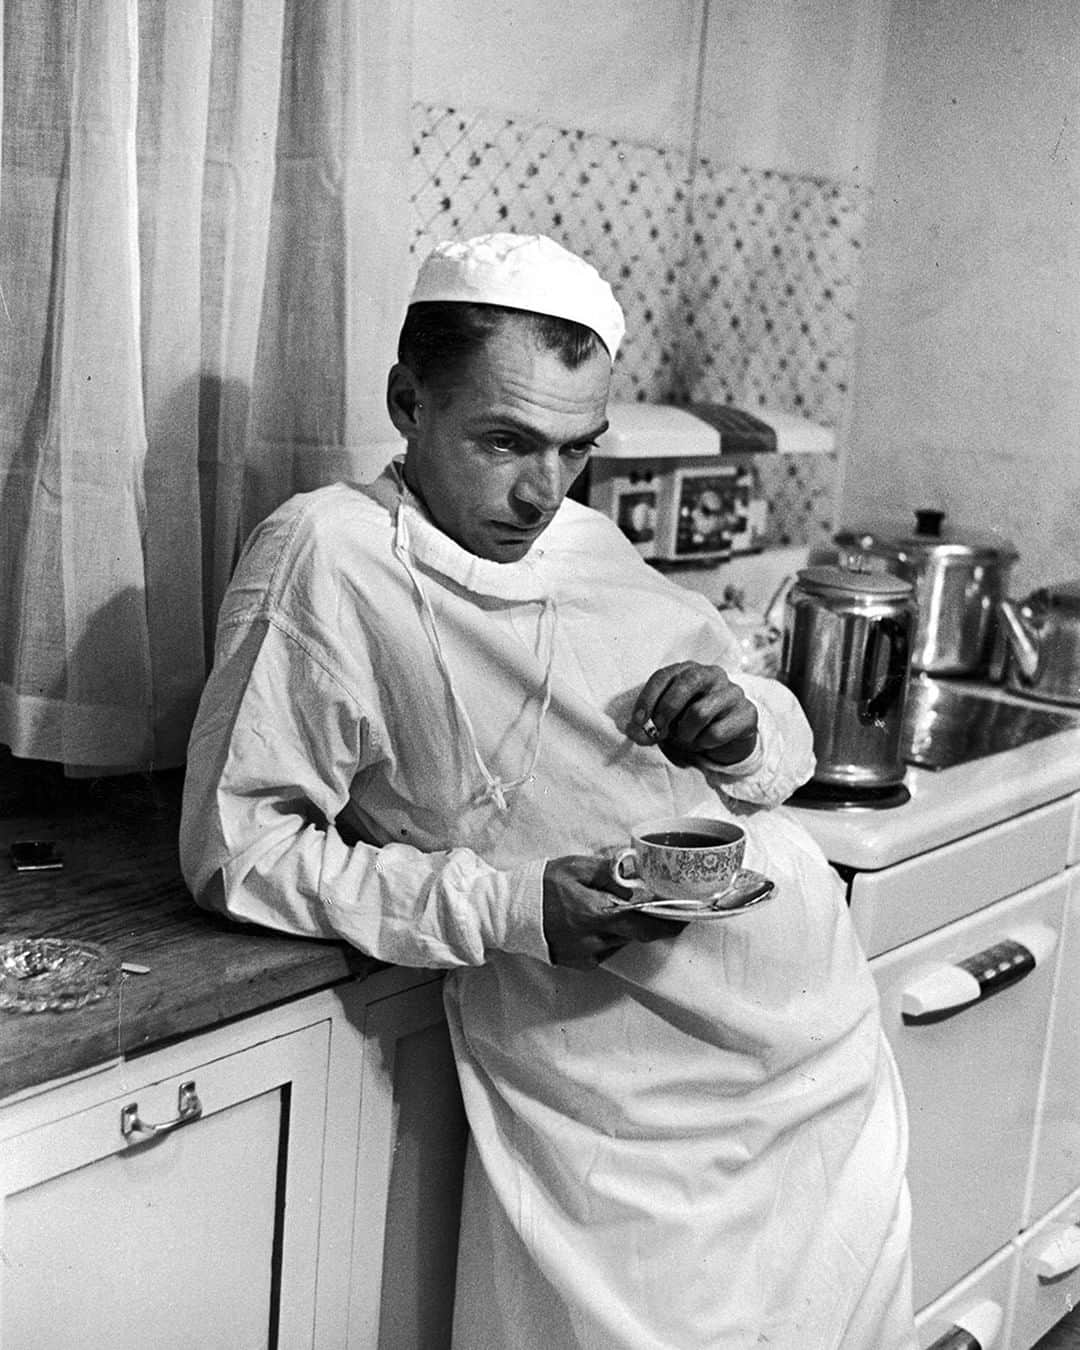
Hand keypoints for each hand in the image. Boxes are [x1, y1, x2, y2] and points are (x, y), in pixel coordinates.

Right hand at [542, 855, 683, 969]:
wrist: (508, 912)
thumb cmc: (542, 885)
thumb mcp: (575, 866)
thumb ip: (608, 871)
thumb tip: (635, 875)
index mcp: (597, 914)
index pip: (644, 924)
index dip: (669, 922)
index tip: (685, 916)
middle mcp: (595, 940)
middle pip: (636, 934)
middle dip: (647, 921)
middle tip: (658, 907)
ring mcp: (587, 955)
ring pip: (621, 942)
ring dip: (624, 927)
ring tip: (609, 908)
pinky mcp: (579, 963)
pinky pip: (605, 950)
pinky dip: (607, 936)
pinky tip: (593, 921)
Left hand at [626, 661, 757, 766]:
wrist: (729, 736)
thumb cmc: (691, 722)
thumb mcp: (666, 722)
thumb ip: (648, 727)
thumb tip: (634, 732)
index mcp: (689, 670)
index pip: (664, 675)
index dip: (648, 698)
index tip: (638, 721)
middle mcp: (713, 674)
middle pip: (686, 684)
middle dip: (666, 711)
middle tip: (658, 732)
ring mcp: (733, 692)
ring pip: (699, 712)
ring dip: (686, 733)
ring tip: (687, 738)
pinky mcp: (747, 713)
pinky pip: (716, 732)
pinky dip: (704, 743)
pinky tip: (705, 742)